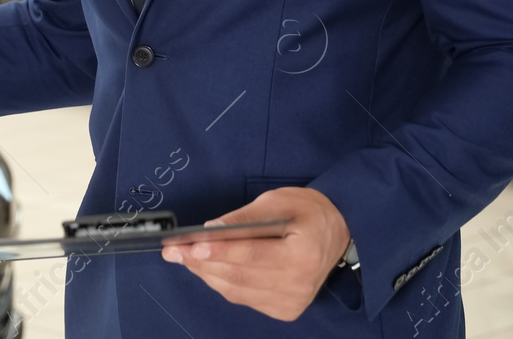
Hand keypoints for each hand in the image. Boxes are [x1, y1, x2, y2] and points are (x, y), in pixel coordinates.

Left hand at [160, 187, 350, 321]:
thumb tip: (210, 229)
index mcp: (303, 254)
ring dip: (206, 273)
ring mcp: (292, 302)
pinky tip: (207, 267)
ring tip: (183, 257)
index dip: (219, 250)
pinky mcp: (285, 310)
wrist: (339, 230)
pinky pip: (244, 298)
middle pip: (240, 276)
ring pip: (236, 291)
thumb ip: (244, 218)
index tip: (191, 244)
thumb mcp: (278, 201)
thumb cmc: (308, 211)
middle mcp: (299, 284)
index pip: (252, 254)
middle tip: (173, 250)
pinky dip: (222, 283)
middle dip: (201, 262)